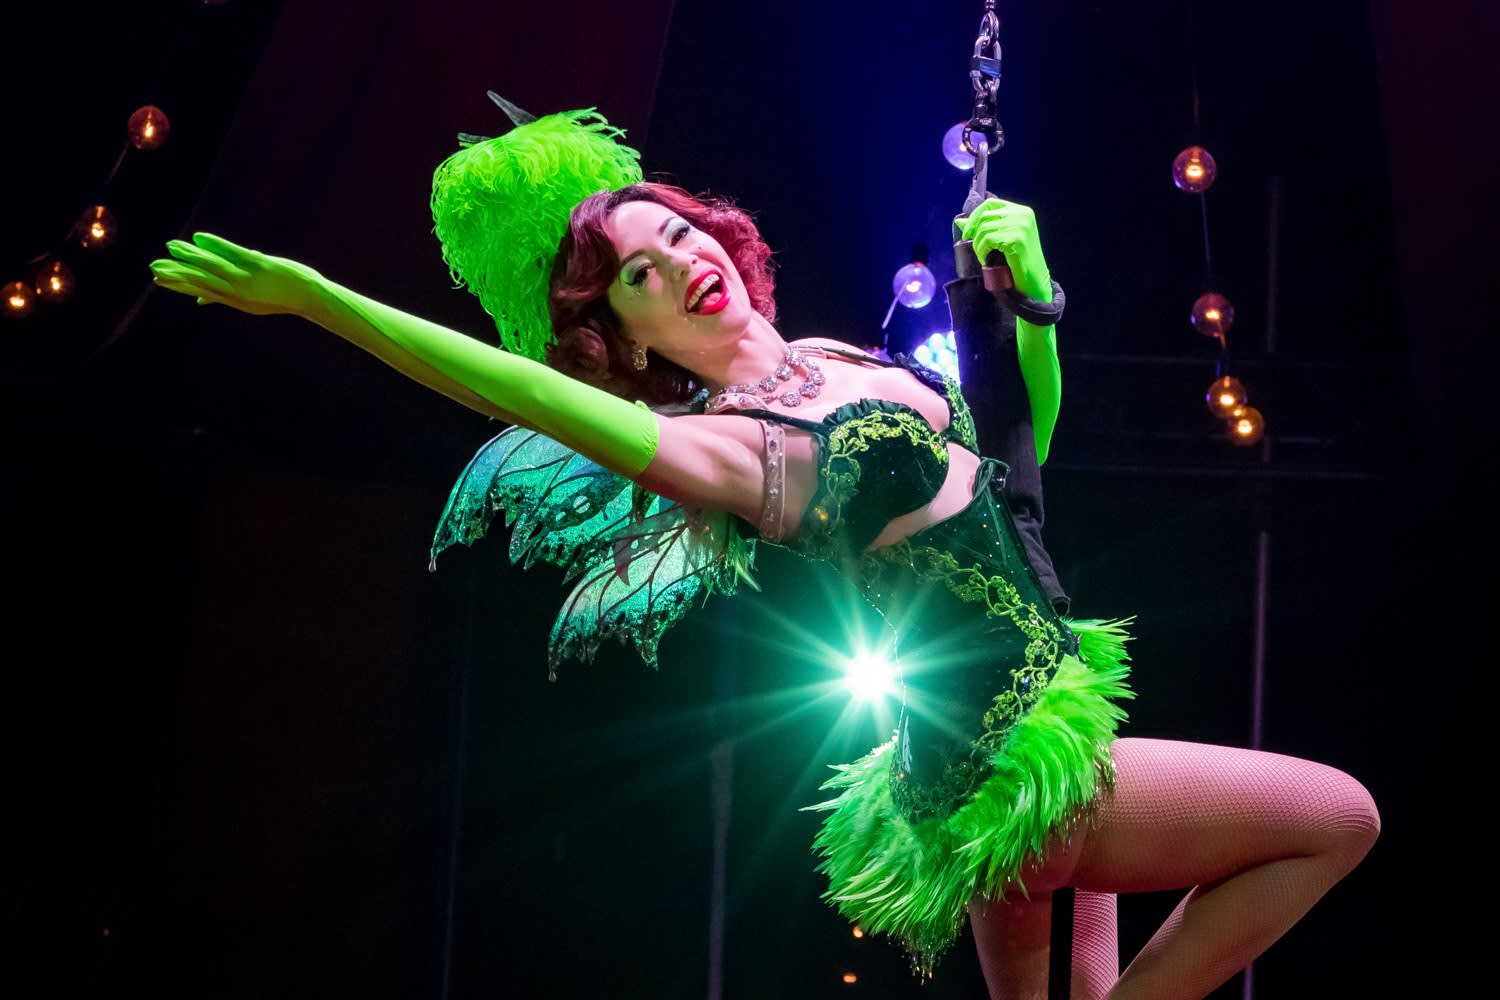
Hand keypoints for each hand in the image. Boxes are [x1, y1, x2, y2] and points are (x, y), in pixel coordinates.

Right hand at [149, 233, 324, 316]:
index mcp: (236, 301)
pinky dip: (215, 245)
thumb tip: (200, 300)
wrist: (311, 297)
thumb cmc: (284, 296)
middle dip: (176, 274)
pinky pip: (232, 253)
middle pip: (202, 282)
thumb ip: (226, 296)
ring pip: (213, 267)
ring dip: (190, 257)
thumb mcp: (253, 301)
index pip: (202, 291)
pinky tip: (200, 237)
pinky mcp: (258, 266)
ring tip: (170, 250)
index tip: (158, 280)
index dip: (179, 285)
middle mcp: (238, 293)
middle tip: (154, 268)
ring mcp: (247, 280)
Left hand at [956, 197, 1051, 299]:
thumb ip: (984, 227)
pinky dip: (982, 251)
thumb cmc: (1018, 261)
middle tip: (976, 248)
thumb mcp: (1002, 239)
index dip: (975, 215)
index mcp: (1022, 211)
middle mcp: (1022, 214)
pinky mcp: (1016, 238)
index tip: (968, 232)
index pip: (990, 203)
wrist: (1033, 280)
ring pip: (984, 229)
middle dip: (974, 233)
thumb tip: (959, 221)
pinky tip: (986, 260)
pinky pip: (987, 240)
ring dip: (978, 245)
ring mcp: (1021, 225)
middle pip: (985, 216)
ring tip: (983, 256)